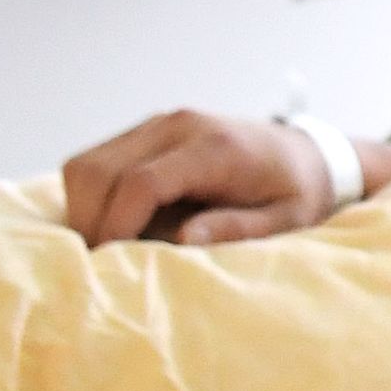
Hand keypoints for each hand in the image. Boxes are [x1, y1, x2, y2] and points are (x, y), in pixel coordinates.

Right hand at [60, 110, 335, 247]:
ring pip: (85, 165)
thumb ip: (238, 229)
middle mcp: (177, 125)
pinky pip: (95, 162)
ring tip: (110, 247)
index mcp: (215, 147)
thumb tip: (184, 240)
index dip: (117, 226)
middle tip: (104, 265)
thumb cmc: (297, 193)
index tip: (112, 266)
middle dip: (90, 223)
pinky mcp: (145, 131)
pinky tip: (116, 223)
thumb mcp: (286, 221)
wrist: (306, 153)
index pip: (141, 183)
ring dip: (84, 210)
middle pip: (99, 171)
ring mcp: (157, 124)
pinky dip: (91, 196)